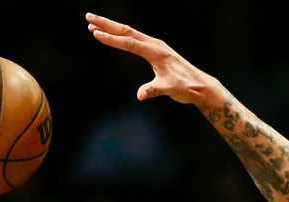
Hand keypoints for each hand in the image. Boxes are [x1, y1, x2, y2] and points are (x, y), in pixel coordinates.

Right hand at [86, 12, 218, 103]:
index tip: (95, 34)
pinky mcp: (156, 49)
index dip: (112, 39)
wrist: (200, 85)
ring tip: (93, 25)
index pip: (130, 43)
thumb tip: (140, 95)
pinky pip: (134, 38)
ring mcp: (156, 45)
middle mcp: (155, 45)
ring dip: (111, 28)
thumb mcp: (169, 90)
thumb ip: (154, 90)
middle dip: (106, 24)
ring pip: (130, 33)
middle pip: (127, 31)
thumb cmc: (185, 87)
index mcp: (157, 52)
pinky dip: (121, 35)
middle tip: (88, 18)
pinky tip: (112, 35)